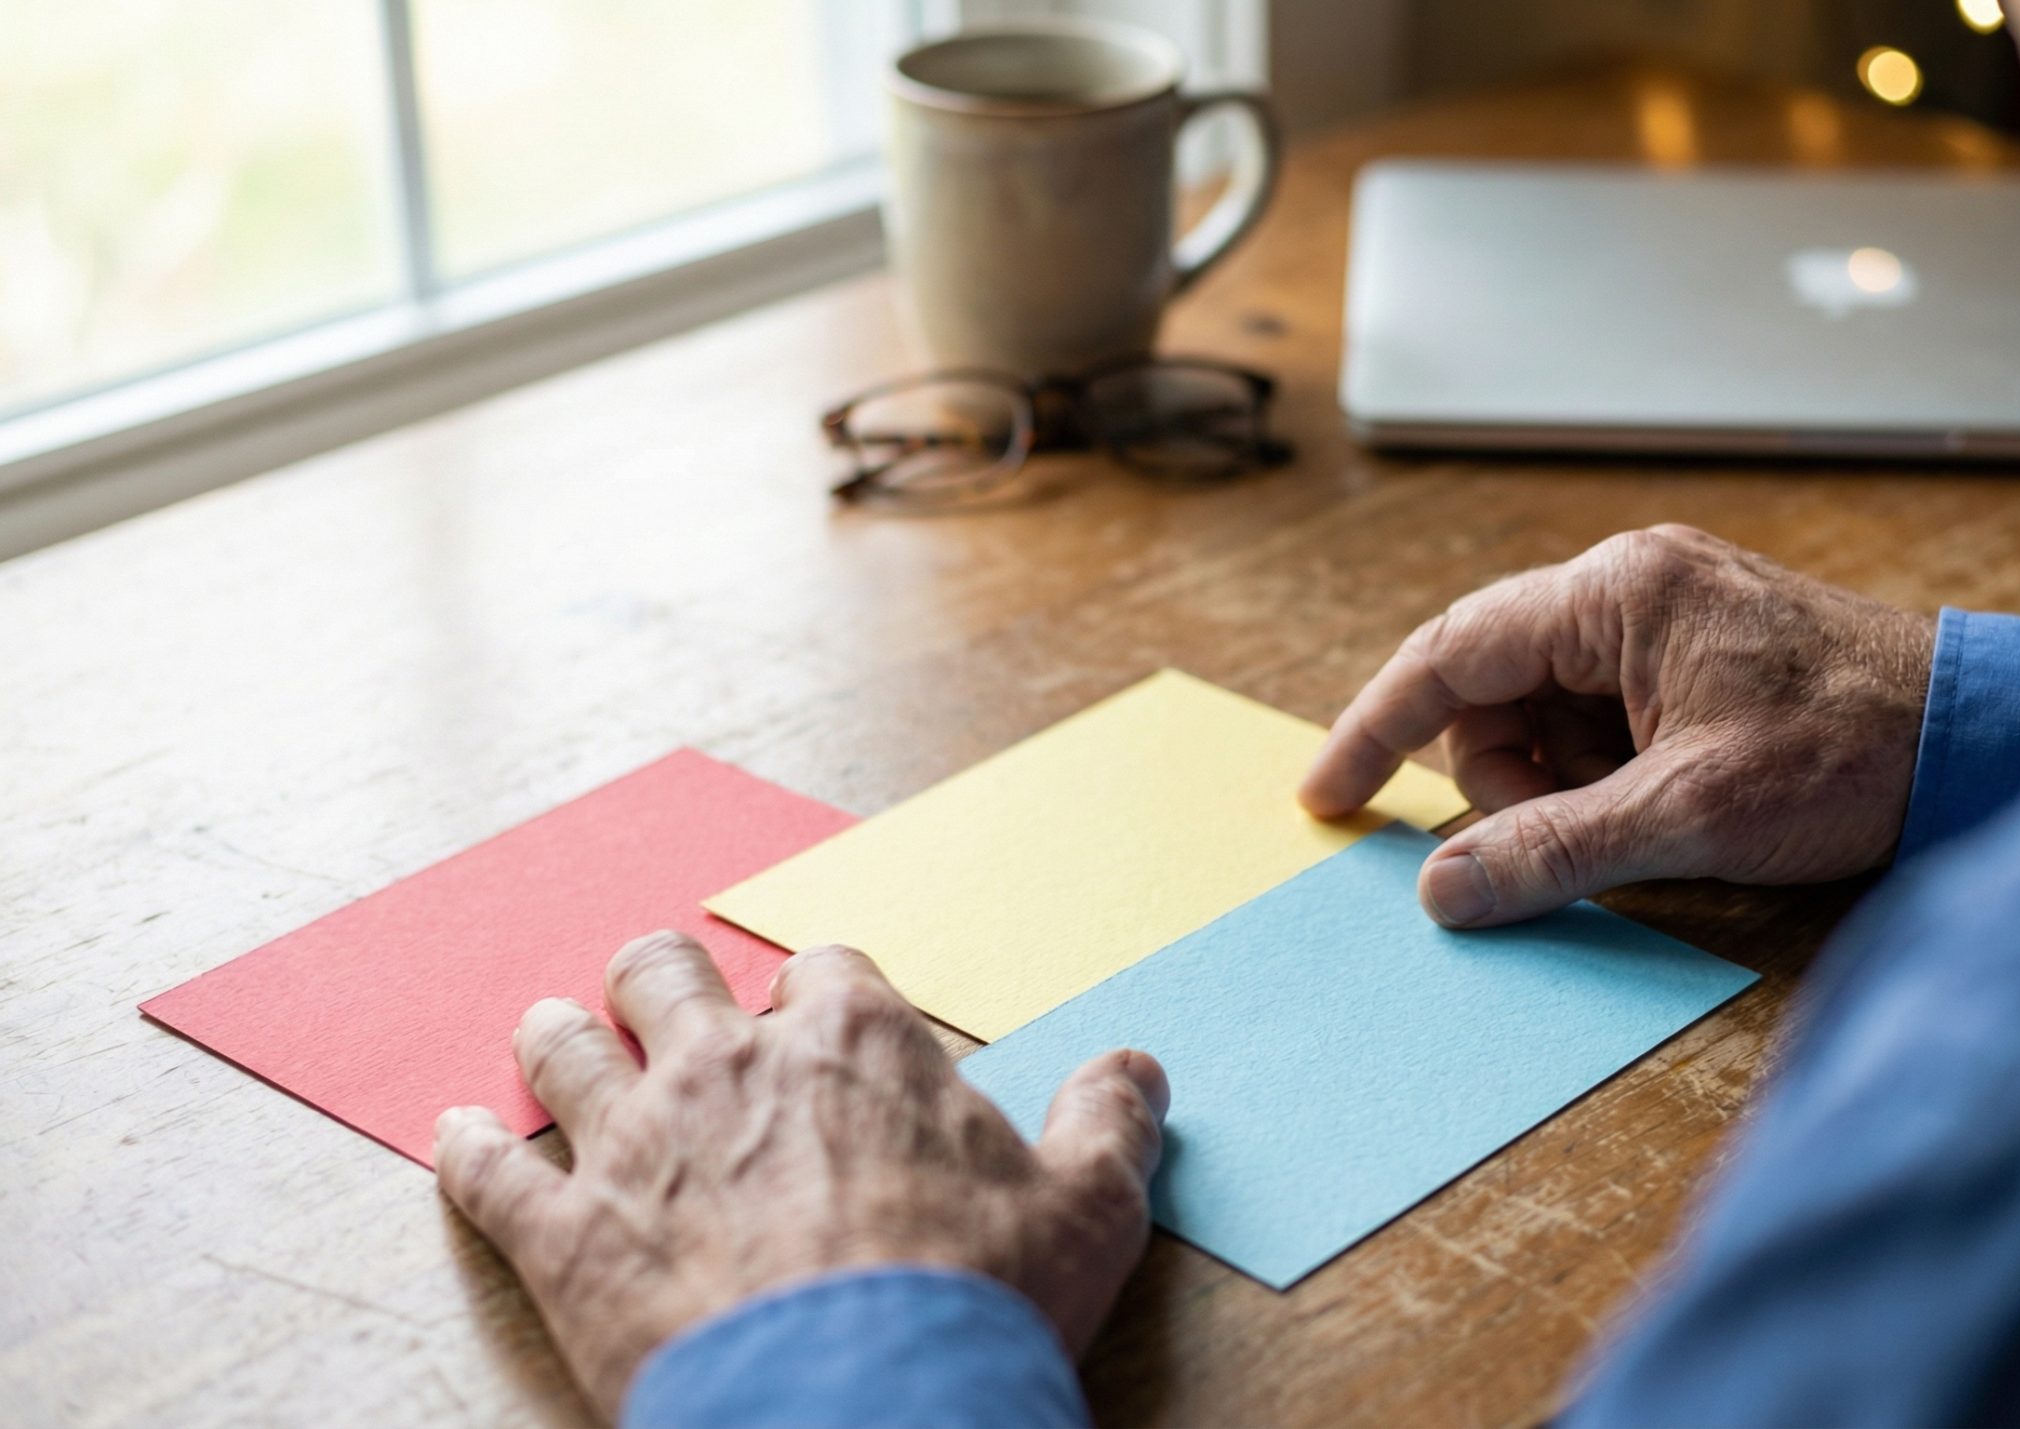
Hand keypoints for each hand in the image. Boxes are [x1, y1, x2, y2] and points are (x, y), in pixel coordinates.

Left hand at [433, 931, 1167, 1416]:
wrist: (857, 1406)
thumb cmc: (976, 1301)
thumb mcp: (1090, 1209)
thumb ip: (1111, 1122)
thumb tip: (1138, 1069)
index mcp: (854, 1043)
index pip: (827, 969)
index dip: (822, 989)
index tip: (819, 1011)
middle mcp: (731, 1065)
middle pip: (669, 974)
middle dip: (664, 976)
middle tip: (661, 986)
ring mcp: (636, 1143)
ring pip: (567, 1049)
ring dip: (557, 1035)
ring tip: (548, 1027)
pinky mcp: (566, 1236)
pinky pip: (490, 1174)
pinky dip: (467, 1151)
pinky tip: (453, 1136)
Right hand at [1301, 524, 1933, 925]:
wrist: (1986, 740)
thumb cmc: (1855, 753)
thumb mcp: (1690, 814)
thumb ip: (1555, 848)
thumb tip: (1445, 891)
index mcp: (1620, 593)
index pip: (1451, 652)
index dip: (1378, 727)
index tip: (1329, 795)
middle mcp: (1633, 585)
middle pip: (1496, 688)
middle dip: (1509, 778)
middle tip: (1574, 837)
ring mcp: (1667, 617)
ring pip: (1547, 711)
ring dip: (1566, 783)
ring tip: (1648, 820)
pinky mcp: (1696, 656)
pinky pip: (1604, 718)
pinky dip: (1609, 775)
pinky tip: (1670, 805)